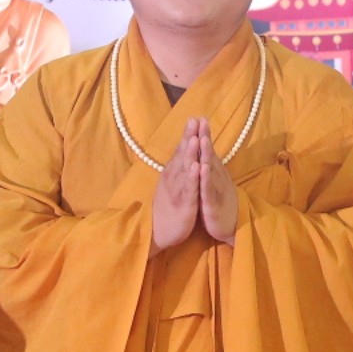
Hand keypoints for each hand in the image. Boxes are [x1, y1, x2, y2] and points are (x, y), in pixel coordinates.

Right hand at [152, 123, 201, 250]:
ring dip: (190, 153)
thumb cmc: (166, 209)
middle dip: (189, 137)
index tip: (194, 118)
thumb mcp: (171, 186)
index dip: (187, 135)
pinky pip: (188, 189)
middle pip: (182, 155)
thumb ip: (176, 170)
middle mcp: (172, 179)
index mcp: (171, 174)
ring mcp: (177, 191)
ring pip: (184, 169)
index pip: (180, 151)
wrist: (156, 233)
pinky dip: (192, 177)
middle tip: (194, 120)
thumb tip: (180, 153)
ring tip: (195, 138)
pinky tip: (196, 166)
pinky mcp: (183, 205)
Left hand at [198, 124, 238, 244]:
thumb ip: (210, 167)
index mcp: (214, 172)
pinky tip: (203, 167)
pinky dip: (206, 178)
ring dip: (206, 153)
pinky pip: (208, 189)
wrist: (232, 226)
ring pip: (210, 169)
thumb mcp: (214, 183)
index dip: (203, 135)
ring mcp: (216, 189)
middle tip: (201, 120)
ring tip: (201, 138)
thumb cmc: (220, 203)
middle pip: (209, 154)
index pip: (207, 151)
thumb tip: (205, 151)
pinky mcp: (213, 203)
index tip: (198, 117)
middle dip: (205, 137)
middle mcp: (216, 177)